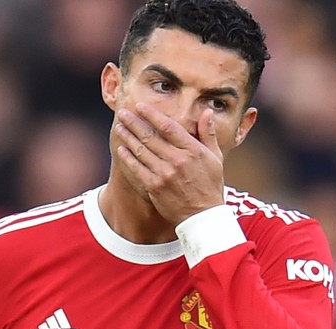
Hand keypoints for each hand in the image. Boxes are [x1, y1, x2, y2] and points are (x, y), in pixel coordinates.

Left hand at [113, 103, 225, 225]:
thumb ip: (208, 134)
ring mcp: (165, 174)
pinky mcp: (155, 187)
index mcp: (193, 151)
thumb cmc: (211, 185)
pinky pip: (137, 168)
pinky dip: (128, 158)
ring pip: (141, 150)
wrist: (203, 215)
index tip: (140, 106)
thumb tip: (207, 112)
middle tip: (123, 113)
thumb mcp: (216, 158)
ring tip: (119, 127)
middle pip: (150, 136)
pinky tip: (122, 149)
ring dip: (127, 137)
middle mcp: (178, 160)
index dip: (151, 114)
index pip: (168, 126)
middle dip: (134, 122)